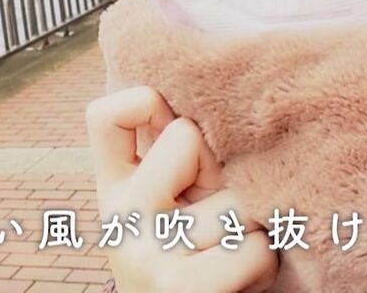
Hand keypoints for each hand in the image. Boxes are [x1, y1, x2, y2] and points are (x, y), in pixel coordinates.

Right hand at [86, 85, 278, 292]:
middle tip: (219, 211)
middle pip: (185, 137)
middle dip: (222, 171)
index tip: (172, 129)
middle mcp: (118, 220)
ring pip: (232, 195)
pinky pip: (251, 245)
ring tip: (239, 248)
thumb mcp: (174, 205)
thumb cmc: (202, 261)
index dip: (146, 101)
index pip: (102, 113)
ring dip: (255, 224)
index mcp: (112, 191)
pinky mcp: (181, 289)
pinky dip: (264, 262)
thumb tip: (195, 93)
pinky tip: (247, 278)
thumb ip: (171, 155)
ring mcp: (146, 255)